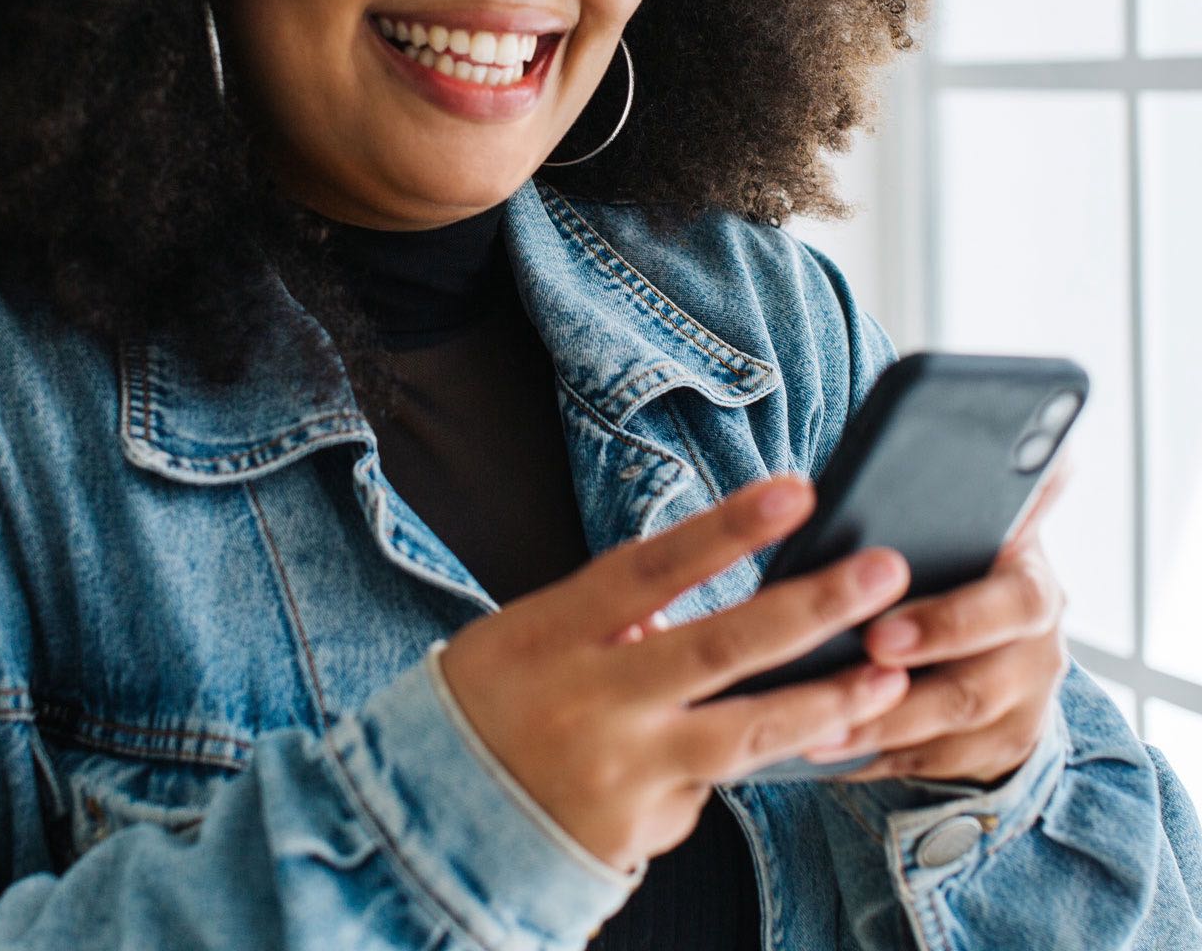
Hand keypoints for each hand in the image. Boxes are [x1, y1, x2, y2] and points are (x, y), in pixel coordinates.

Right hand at [438, 476, 912, 874]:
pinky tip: (702, 762)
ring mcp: (617, 772)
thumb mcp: (526, 639)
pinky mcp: (637, 833)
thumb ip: (606, 620)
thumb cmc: (488, 702)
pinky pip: (703, 792)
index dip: (727, 528)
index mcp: (551, 634)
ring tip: (891, 676)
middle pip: (719, 648)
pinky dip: (716, 767)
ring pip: (746, 735)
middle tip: (886, 571)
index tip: (798, 489)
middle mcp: (589, 701)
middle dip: (812, 608)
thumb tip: (686, 610)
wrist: (430, 814)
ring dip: (827, 703)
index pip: (652, 568)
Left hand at [809, 447, 1077, 786]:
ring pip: (946, 732)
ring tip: (806, 730)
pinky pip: (926, 761)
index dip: (948, 624)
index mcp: (1028, 584)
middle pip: (977, 684)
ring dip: (872, 729)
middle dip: (898, 692)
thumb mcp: (965, 526)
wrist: (998, 635)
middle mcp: (1036, 650)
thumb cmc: (951, 564)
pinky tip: (813, 749)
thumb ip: (961, 495)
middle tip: (830, 688)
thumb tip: (1024, 451)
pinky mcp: (991, 752)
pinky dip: (868, 757)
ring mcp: (1019, 707)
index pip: (1012, 604)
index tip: (878, 634)